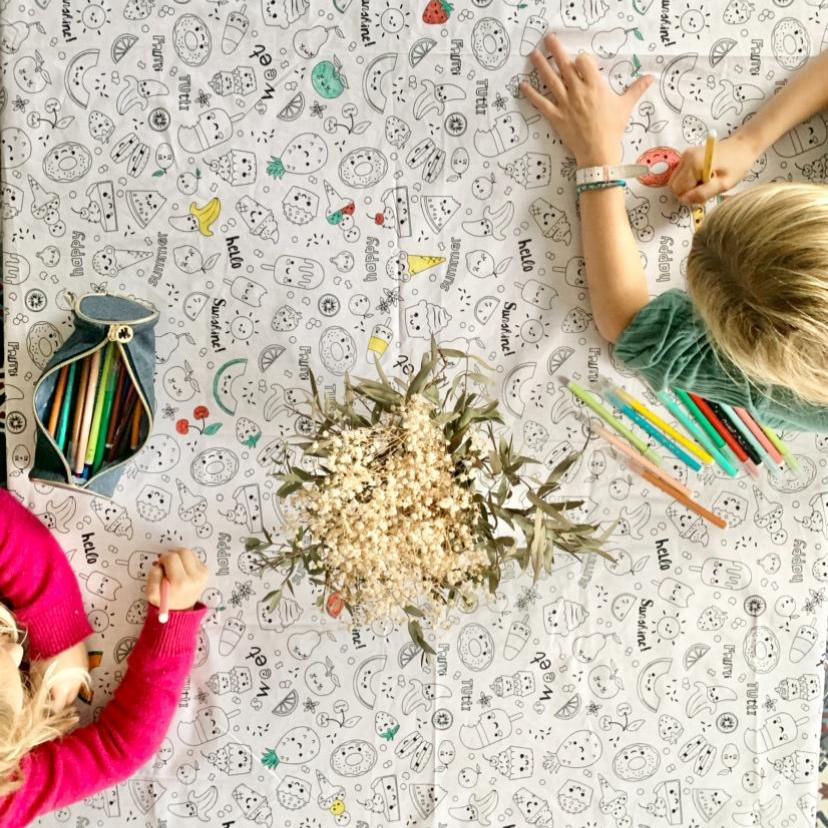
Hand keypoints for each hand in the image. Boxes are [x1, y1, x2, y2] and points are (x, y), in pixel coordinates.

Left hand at [30, 642, 88, 709]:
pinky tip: (66, 672)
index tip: (45, 706)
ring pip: (76, 688)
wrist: (64, 635)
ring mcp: (83, 674)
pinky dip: (74, 677)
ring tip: (59, 683)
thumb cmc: (48, 655)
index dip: (51, 708)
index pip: (58, 707)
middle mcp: (76, 684)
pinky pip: (80, 676)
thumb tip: (39, 696)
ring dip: (68, 688)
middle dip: (61, 699)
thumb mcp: (38, 674)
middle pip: (70, 699)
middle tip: (52, 696)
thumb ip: (40, 688)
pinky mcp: (87, 663)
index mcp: (64, 689)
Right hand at [146, 549, 208, 612]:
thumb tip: (158, 565)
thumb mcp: (153, 594)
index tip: (161, 565)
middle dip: (173, 555)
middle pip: (183, 552)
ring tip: (175, 569)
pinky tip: (183, 570)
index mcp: (180, 583)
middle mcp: (194, 577)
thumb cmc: (166, 600)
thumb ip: (153, 578)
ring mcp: (202, 574)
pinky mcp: (206, 572)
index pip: (171, 558)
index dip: (163, 559)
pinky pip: (195, 558)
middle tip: (168, 565)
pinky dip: (187, 561)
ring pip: (189, 553)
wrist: (182, 609)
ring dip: (180, 558)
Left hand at [521, 34, 653, 167]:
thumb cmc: (612, 128)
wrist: (598, 151)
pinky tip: (523, 85)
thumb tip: (651, 77)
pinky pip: (540, 103)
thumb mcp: (625, 106)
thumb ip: (636, 89)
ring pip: (550, 80)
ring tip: (533, 54)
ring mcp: (565, 103)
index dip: (582, 59)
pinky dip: (531, 94)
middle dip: (556, 50)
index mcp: (595, 85)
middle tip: (548, 39)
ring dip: (541, 66)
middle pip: (564, 65)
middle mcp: (578, 90)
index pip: (584, 61)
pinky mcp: (555, 116)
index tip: (581, 61)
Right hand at [669, 133, 758, 203]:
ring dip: (688, 186)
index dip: (690, 196)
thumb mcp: (723, 184)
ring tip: (705, 182)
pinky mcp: (686, 155)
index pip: (679, 190)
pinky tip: (702, 176)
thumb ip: (702, 193)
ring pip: (676, 181)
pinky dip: (688, 180)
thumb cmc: (737, 165)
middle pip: (674, 185)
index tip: (705, 193)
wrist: (743, 146)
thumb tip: (684, 200)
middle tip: (705, 188)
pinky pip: (680, 175)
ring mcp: (684, 155)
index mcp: (694, 164)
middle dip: (687, 192)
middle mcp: (685, 158)